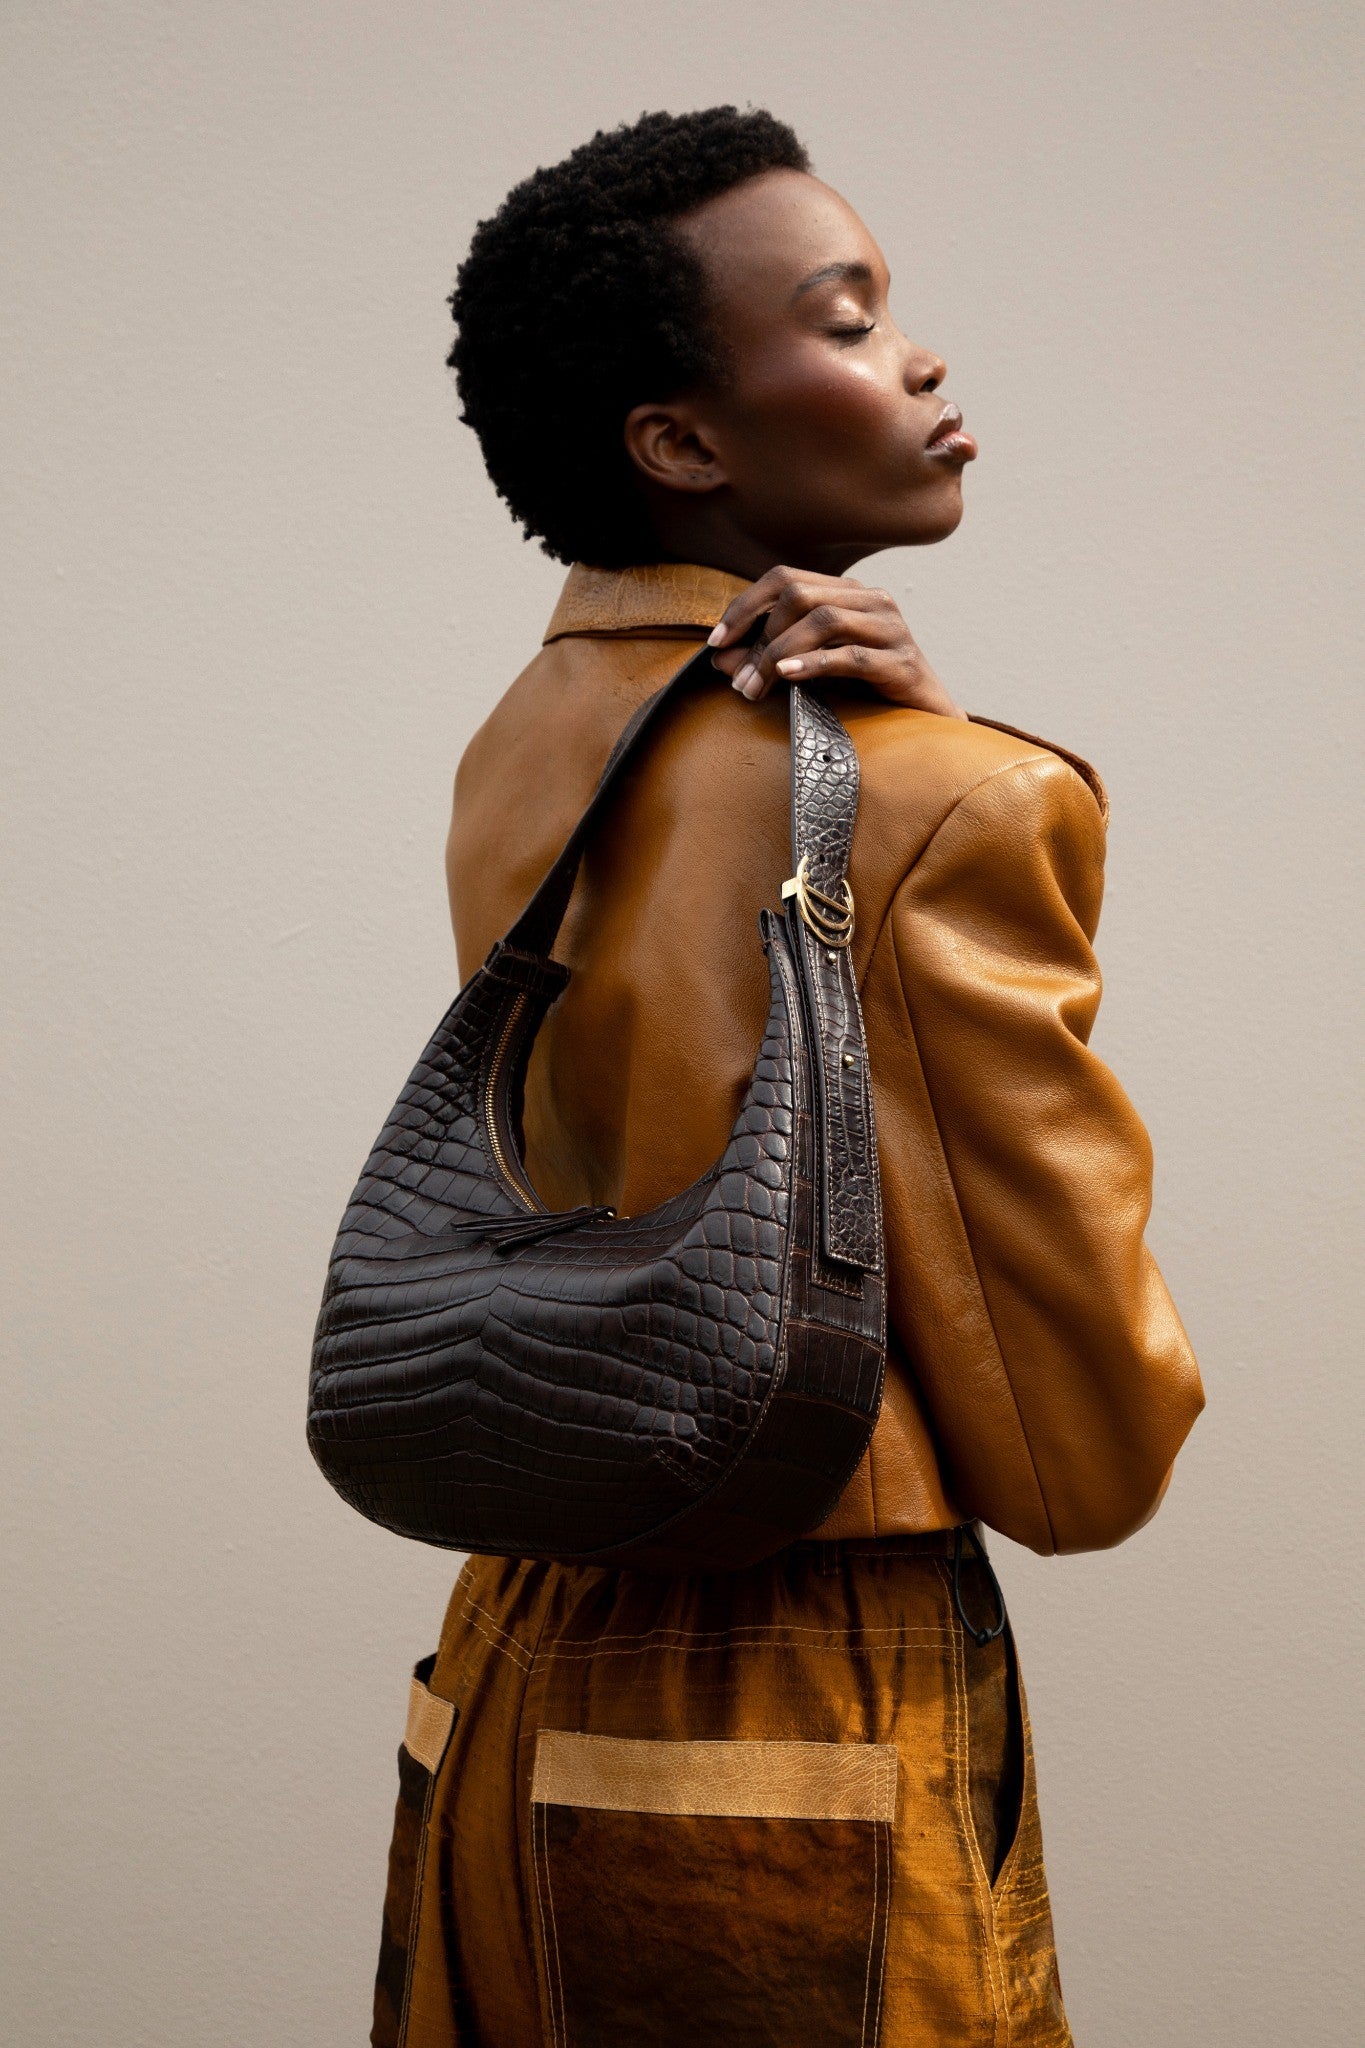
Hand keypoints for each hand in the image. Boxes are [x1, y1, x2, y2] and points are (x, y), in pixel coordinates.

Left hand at [707, 566, 966, 718]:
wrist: (927, 722)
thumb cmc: (866, 693)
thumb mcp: (810, 671)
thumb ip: (767, 660)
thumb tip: (719, 658)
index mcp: (847, 593)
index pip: (785, 578)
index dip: (745, 606)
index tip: (716, 641)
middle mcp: (871, 600)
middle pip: (799, 595)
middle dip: (759, 637)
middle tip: (740, 681)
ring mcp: (891, 628)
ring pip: (823, 619)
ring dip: (779, 654)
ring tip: (757, 688)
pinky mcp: (902, 662)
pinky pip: (851, 656)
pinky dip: (814, 664)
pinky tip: (788, 676)